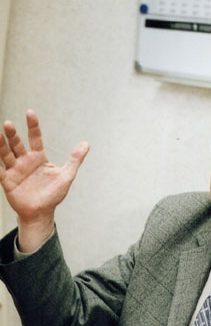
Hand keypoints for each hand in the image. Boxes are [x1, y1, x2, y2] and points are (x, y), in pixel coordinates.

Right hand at [0, 110, 88, 250]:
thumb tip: (86, 144)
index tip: (30, 112)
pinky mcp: (7, 181)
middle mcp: (25, 161)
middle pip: (17, 144)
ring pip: (6, 154)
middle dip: (12, 134)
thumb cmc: (53, 195)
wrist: (42, 213)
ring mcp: (15, 170)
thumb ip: (75, 159)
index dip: (33, 125)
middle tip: (8, 124)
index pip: (35, 137)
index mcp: (39, 157)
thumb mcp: (66, 176)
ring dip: (1, 144)